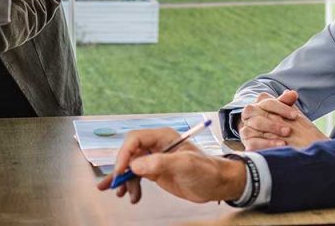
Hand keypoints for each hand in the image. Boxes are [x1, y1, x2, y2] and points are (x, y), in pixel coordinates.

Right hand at [96, 128, 245, 204]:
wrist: (218, 184)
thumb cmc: (206, 170)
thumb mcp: (185, 165)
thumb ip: (160, 163)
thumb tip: (135, 165)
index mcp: (163, 137)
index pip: (135, 139)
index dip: (125, 153)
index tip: (120, 170)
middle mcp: (156, 146)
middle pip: (129, 153)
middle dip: (120, 169)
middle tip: (116, 184)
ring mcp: (155, 160)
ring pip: (131, 167)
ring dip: (124, 181)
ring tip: (121, 194)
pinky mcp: (156, 173)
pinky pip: (137, 177)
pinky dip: (132, 186)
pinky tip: (132, 197)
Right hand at [239, 90, 326, 149]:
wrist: (269, 136)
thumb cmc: (278, 121)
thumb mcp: (282, 111)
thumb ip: (286, 102)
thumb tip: (293, 93)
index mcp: (257, 104)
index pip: (268, 103)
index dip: (282, 108)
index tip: (295, 115)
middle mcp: (248, 115)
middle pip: (259, 117)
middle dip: (275, 124)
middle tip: (289, 130)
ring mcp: (245, 129)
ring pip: (254, 129)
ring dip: (270, 135)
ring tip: (284, 142)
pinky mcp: (246, 142)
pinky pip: (253, 143)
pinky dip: (266, 145)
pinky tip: (278, 147)